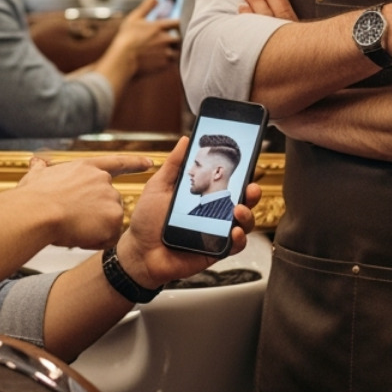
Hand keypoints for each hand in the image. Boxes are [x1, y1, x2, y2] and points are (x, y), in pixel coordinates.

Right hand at [16, 153, 150, 251]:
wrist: (39, 211)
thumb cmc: (34, 197)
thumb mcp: (36, 177)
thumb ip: (41, 170)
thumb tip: (36, 163)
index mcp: (86, 167)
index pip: (117, 163)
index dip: (134, 164)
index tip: (149, 163)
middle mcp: (103, 180)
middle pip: (110, 201)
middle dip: (96, 214)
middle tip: (73, 221)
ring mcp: (111, 199)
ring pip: (109, 220)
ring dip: (94, 228)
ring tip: (72, 227)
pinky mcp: (114, 218)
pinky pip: (108, 238)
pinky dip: (95, 241)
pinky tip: (78, 236)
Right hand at [109, 0, 180, 75]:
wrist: (122, 59)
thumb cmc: (126, 38)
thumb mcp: (134, 19)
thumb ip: (147, 7)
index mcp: (159, 26)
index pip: (179, 22)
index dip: (178, 25)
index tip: (175, 27)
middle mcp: (166, 39)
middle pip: (181, 37)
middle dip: (177, 38)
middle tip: (170, 39)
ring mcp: (166, 52)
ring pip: (178, 50)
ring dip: (174, 49)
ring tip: (164, 50)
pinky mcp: (164, 64)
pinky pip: (173, 61)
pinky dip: (169, 59)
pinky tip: (160, 58)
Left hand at [115, 136, 260, 288]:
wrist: (139, 252)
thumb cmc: (147, 220)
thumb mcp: (159, 186)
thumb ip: (174, 164)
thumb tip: (186, 140)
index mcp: (202, 196)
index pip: (227, 182)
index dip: (240, 174)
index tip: (247, 164)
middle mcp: (213, 213)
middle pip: (242, 201)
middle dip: (252, 193)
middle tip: (251, 187)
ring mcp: (216, 232)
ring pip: (244, 223)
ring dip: (247, 215)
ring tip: (238, 210)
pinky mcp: (216, 251)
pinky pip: (235, 246)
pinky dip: (239, 239)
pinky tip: (234, 232)